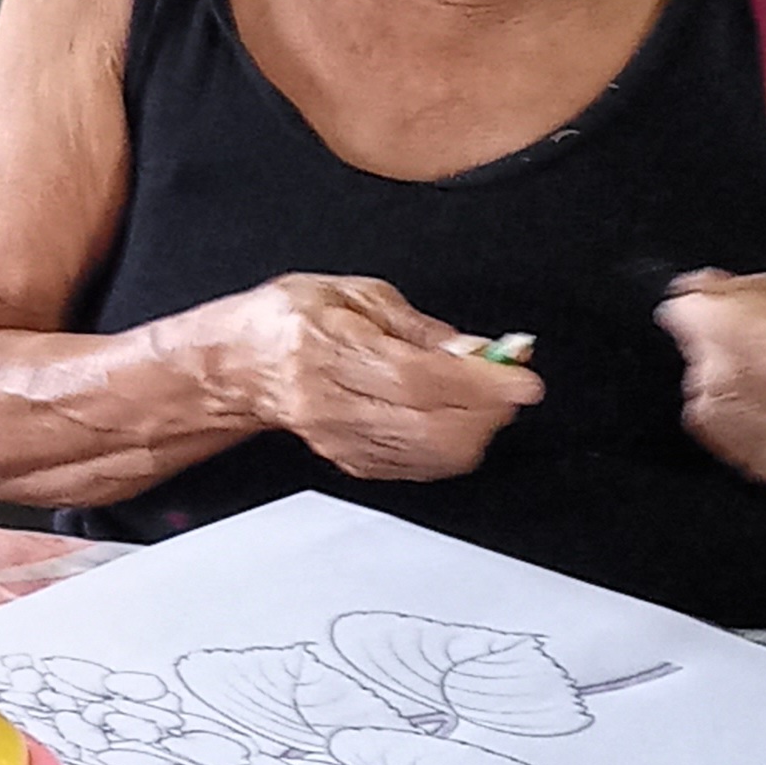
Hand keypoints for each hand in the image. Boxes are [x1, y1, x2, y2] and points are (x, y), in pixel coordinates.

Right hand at [207, 273, 541, 481]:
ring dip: (476, 430)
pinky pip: (418, 468)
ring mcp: (342, 441)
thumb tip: (475, 351)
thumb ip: (421, 329)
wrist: (243, 364)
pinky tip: (455, 419)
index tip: (522, 379)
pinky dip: (451, 447)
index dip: (479, 384)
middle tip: (510, 387)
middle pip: (430, 428)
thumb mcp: (358, 295)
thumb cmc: (293, 318)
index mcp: (330, 350)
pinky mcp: (352, 464)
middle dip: (487, 412)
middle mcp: (333, 403)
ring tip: (484, 399)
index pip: (419, 379)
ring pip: (430, 455)